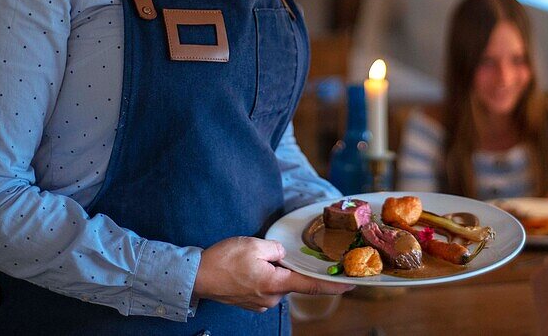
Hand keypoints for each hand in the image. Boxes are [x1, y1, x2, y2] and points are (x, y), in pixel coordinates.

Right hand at [194, 236, 352, 311]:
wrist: (197, 276)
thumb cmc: (224, 260)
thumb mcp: (255, 245)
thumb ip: (277, 249)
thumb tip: (283, 255)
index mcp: (276, 284)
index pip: (312, 285)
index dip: (333, 285)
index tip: (350, 283)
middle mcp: (271, 298)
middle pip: (292, 280)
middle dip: (287, 265)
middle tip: (270, 253)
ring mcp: (260, 303)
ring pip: (277, 282)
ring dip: (273, 270)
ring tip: (250, 258)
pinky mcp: (251, 302)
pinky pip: (265, 286)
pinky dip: (263, 275)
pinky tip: (247, 266)